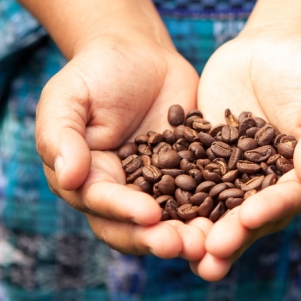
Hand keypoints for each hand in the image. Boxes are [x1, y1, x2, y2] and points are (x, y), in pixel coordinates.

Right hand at [35, 35, 210, 261]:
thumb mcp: (67, 98)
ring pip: (174, 221)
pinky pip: (208, 196)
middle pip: (138, 227)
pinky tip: (239, 215)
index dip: (125, 212)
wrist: (139, 55)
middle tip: (184, 245)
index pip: (103, 205)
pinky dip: (220, 210)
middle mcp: (125, 195)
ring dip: (191, 235)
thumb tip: (67, 177)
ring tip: (212, 241)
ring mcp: (162, 188)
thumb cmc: (94, 73)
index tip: (149, 215)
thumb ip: (61, 136)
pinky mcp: (194, 175)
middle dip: (160, 239)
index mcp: (89, 182)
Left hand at [191, 27, 300, 280]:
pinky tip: (152, 215)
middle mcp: (277, 188)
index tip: (248, 218)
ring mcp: (242, 179)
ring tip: (179, 251)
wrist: (275, 47)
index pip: (292, 198)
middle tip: (210, 255)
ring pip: (222, 211)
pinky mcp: (212, 164)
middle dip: (233, 236)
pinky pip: (193, 185)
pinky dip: (176, 201)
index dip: (271, 209)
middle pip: (255, 217)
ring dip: (202, 234)